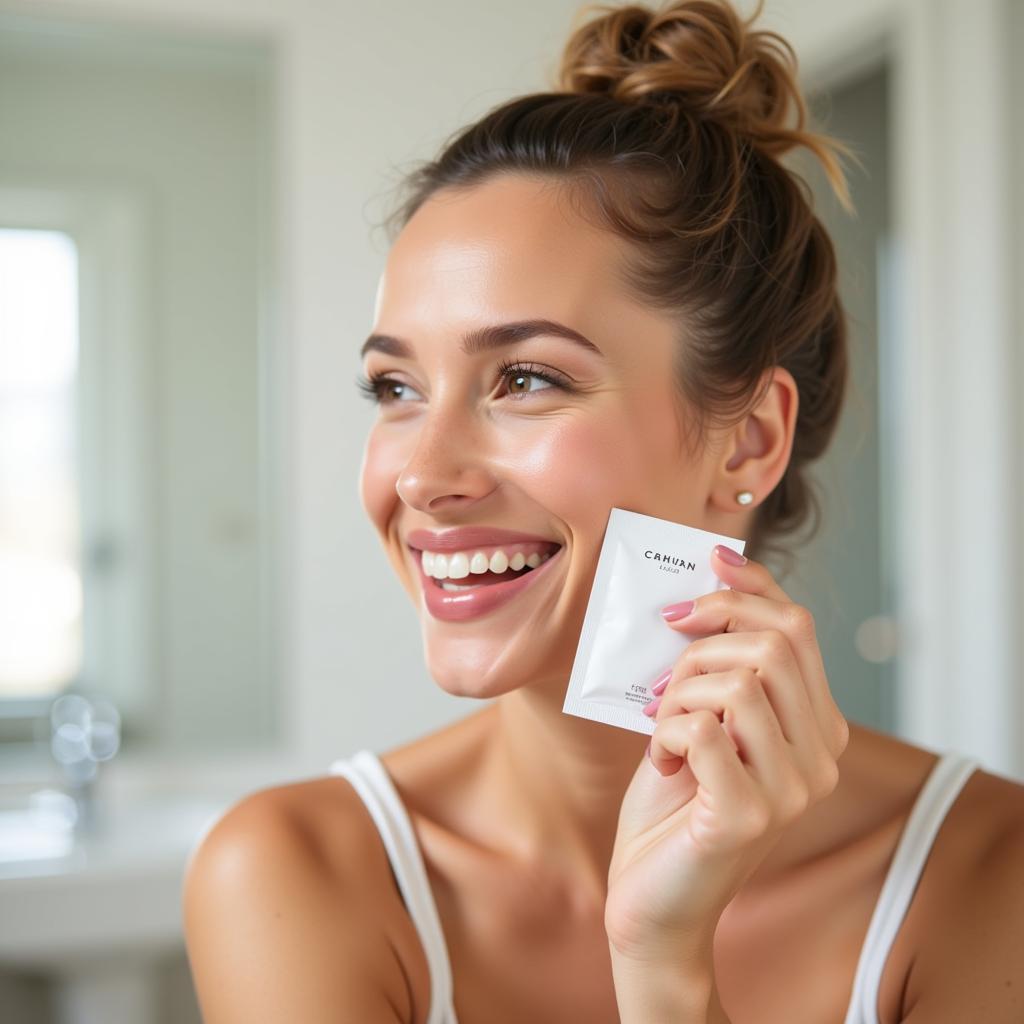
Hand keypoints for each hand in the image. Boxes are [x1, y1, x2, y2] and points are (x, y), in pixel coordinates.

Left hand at [604, 546, 849, 962]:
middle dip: (701, 645)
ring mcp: (792, 789)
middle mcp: (821, 757)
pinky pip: (704, 727)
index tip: (709, 562)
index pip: (797, 628)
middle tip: (664, 684)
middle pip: (773, 644)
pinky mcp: (750, 815)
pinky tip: (660, 762)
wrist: (652, 898)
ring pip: (738, 681)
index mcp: (817, 727)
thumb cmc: (673, 800)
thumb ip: (721, 664)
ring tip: (663, 731)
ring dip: (678, 695)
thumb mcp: (701, 716)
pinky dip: (667, 731)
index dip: (751, 587)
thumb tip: (712, 578)